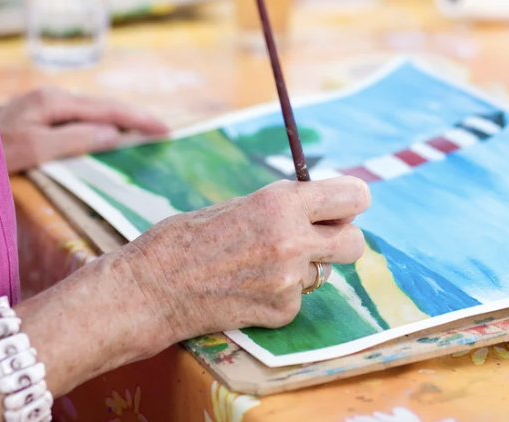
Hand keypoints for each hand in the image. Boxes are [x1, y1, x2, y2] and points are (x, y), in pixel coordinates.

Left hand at [0, 87, 168, 172]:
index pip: (107, 109)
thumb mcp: (31, 149)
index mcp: (52, 100)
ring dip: (115, 122)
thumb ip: (73, 139)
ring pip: (87, 113)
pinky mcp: (30, 118)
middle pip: (101, 106)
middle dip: (132, 117)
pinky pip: (73, 120)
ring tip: (139, 134)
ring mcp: (38, 107)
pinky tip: (100, 137)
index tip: (166, 130)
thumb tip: (114, 133)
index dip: (138, 119)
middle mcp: (48, 98)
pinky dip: (95, 127)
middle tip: (161, 131)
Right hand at [118, 177, 370, 351]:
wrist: (153, 287)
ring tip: (264, 264)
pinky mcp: (281, 311)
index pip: (354, 196)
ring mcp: (289, 280)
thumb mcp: (242, 204)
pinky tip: (248, 288)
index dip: (351, 201)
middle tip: (317, 237)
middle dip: (340, 239)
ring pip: (324, 272)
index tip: (345, 205)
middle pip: (355, 242)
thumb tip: (324, 207)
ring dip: (306, 268)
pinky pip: (298, 299)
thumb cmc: (189, 237)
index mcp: (283, 202)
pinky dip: (280, 295)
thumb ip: (286, 206)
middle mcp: (293, 240)